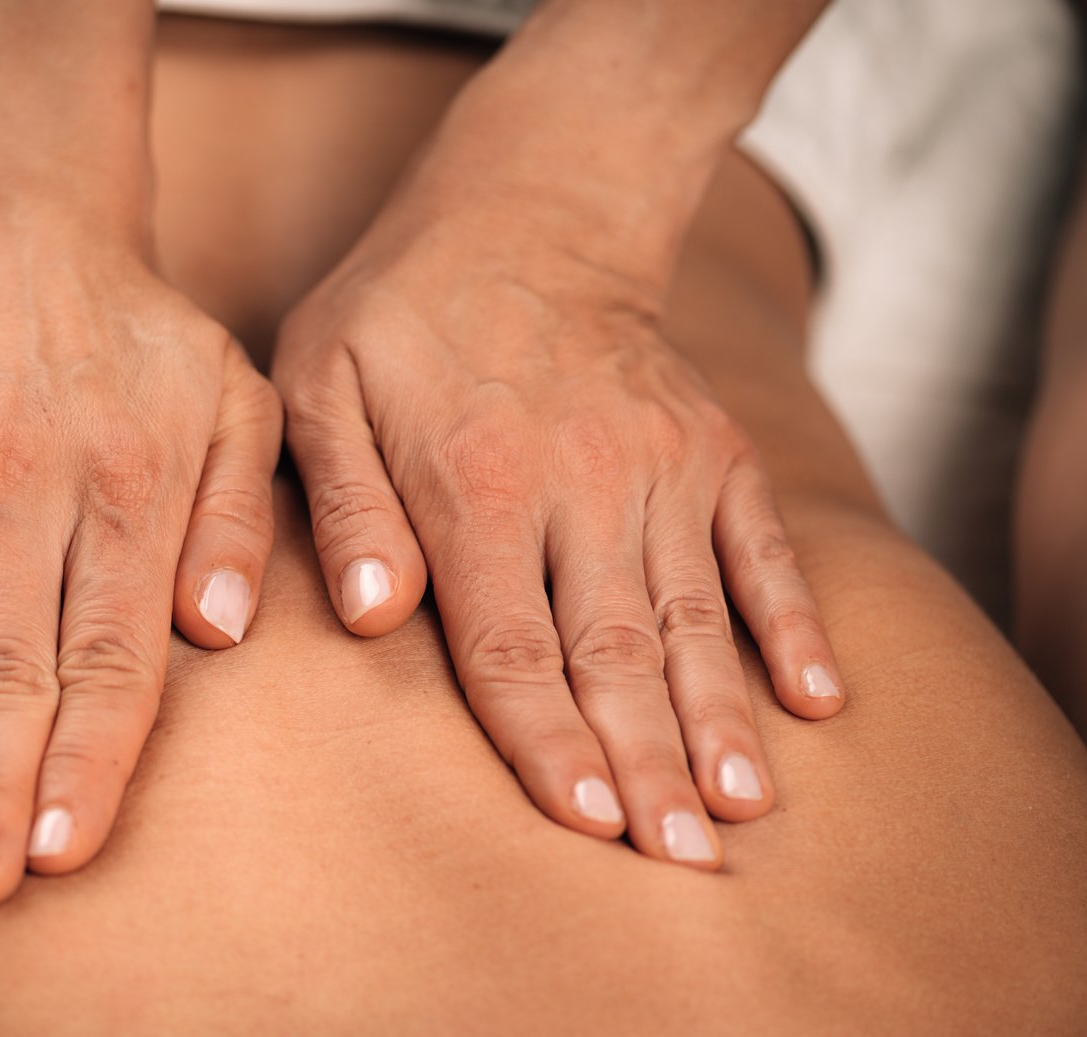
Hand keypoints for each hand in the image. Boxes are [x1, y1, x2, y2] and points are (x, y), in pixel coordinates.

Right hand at [0, 232, 280, 905]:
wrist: (8, 224)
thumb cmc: (137, 337)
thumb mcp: (235, 399)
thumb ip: (241, 516)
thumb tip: (223, 633)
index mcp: (128, 481)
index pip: (110, 652)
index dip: (89, 759)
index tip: (68, 848)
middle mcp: (21, 482)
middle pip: (10, 664)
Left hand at [273, 210, 843, 868]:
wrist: (532, 210)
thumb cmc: (401, 311)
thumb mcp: (323, 381)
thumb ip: (347, 500)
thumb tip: (374, 616)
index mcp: (478, 482)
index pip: (510, 645)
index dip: (547, 742)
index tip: (587, 824)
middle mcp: (584, 481)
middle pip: (614, 651)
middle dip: (646, 764)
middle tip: (679, 860)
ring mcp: (663, 464)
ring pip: (695, 615)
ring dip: (721, 718)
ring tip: (743, 809)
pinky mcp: (715, 449)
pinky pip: (763, 547)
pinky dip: (793, 623)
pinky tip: (817, 699)